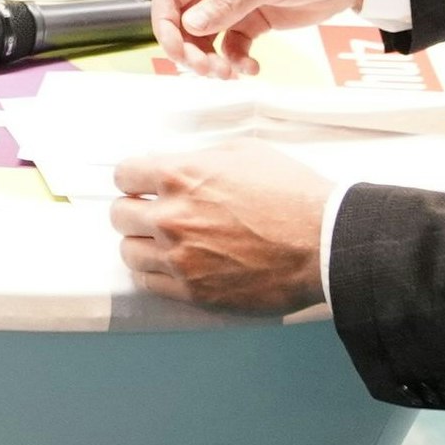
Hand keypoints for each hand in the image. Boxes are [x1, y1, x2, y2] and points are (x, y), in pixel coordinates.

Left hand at [109, 139, 330, 312]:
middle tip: (153, 214)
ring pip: (129, 252)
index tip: (142, 185)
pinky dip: (155, 273)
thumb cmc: (291, 193)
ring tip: (163, 242)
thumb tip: (175, 168)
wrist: (324, 243)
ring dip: (142, 244)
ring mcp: (180, 257)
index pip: (124, 174)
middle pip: (120, 215)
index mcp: (180, 176)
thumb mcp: (244, 153)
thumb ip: (199, 159)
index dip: (134, 179)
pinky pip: (149, 283)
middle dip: (135, 210)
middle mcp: (171, 217)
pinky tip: (174, 264)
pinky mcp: (193, 291)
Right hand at [150, 0, 365, 76]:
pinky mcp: (252, 22)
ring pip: (204, 39)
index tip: (177, 52)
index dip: (165, 25)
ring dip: (211, 60)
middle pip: (183, 22)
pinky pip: (231, 47)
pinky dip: (236, 61)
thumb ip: (227, 3)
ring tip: (228, 73)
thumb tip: (189, 24)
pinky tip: (252, 67)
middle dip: (189, 50)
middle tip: (206, 69)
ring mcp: (234, 5)